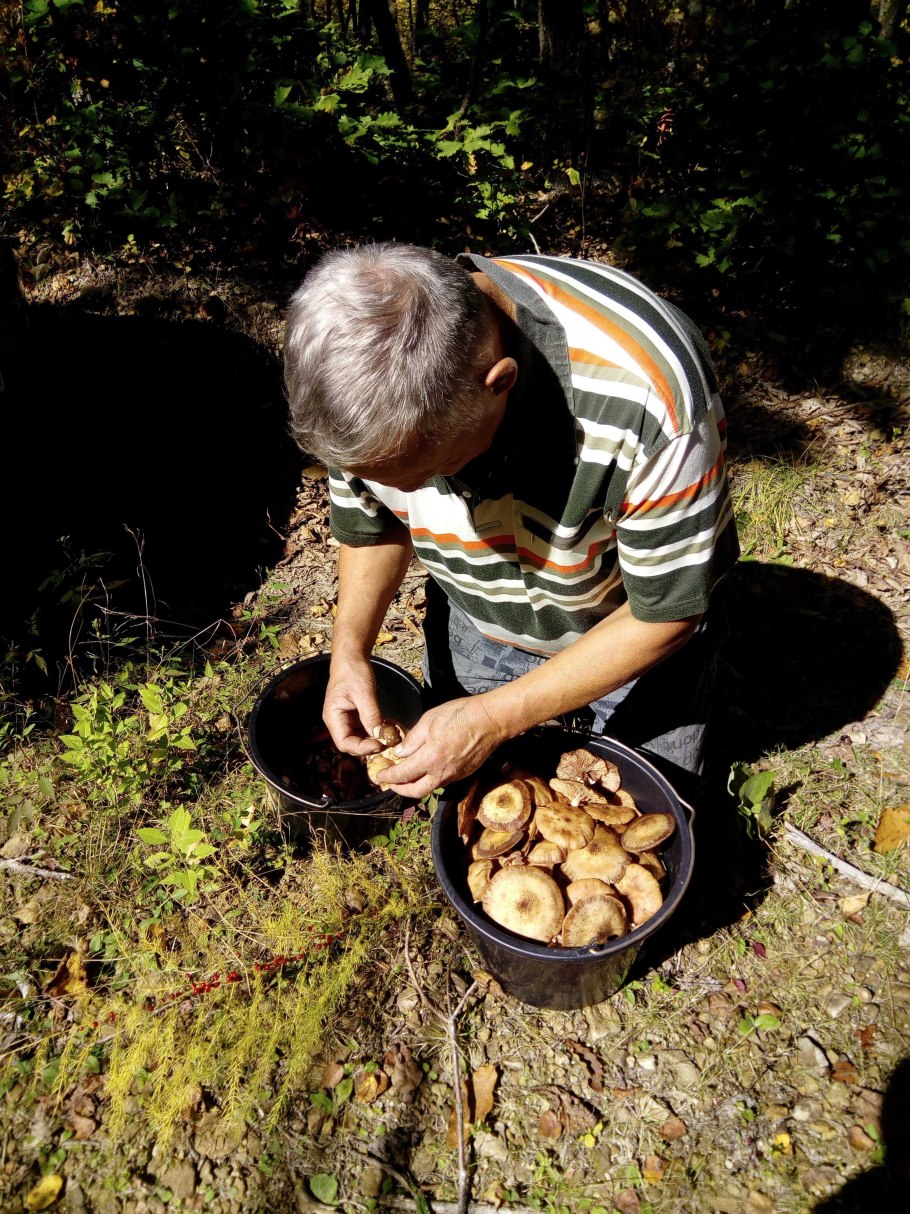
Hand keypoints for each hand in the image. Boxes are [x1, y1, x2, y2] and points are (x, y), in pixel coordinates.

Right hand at [323, 655, 384, 755]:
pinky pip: (366, 729)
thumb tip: (380, 735)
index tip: (380, 744)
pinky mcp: (356, 716)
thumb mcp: (364, 693)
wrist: (352, 658)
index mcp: (333, 717)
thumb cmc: (353, 671)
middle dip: (370, 746)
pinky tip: (389, 727)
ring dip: (375, 739)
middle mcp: (338, 722)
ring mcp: (347, 719)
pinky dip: (377, 730)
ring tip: (391, 735)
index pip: (344, 743)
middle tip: (389, 742)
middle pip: (352, 744)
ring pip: (361, 738)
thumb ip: (371, 715)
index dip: (361, 748)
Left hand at [380, 695, 505, 799]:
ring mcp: (455, 775)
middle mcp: (442, 773)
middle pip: (416, 791)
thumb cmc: (460, 715)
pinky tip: (427, 770)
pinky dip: (430, 780)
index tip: (379, 776)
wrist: (491, 720)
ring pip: (430, 788)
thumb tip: (400, 753)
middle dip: (400, 789)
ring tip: (406, 778)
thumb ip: (412, 740)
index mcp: (430, 759)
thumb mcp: (430, 720)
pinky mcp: (464, 773)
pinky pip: (443, 782)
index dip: (388, 777)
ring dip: (415, 786)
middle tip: (391, 784)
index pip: (403, 774)